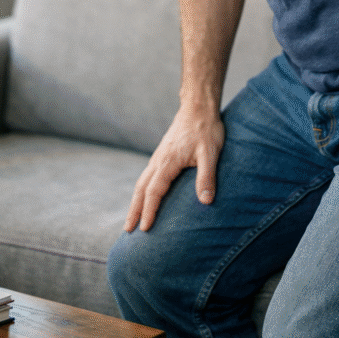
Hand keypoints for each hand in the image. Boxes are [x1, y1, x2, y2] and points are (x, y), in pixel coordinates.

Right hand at [124, 105, 224, 232]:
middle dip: (134, 210)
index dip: (149, 211)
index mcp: (167, 161)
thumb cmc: (206, 129)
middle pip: (141, 189)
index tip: (144, 229)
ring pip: (142, 182)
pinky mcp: (163, 154)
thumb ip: (207, 176)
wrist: (199, 106)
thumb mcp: (211, 153)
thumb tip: (205, 202)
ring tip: (131, 219)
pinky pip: (148, 175)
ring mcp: (159, 156)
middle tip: (127, 231)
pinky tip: (146, 197)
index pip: (154, 191)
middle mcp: (159, 160)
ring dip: (136, 201)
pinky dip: (142, 190)